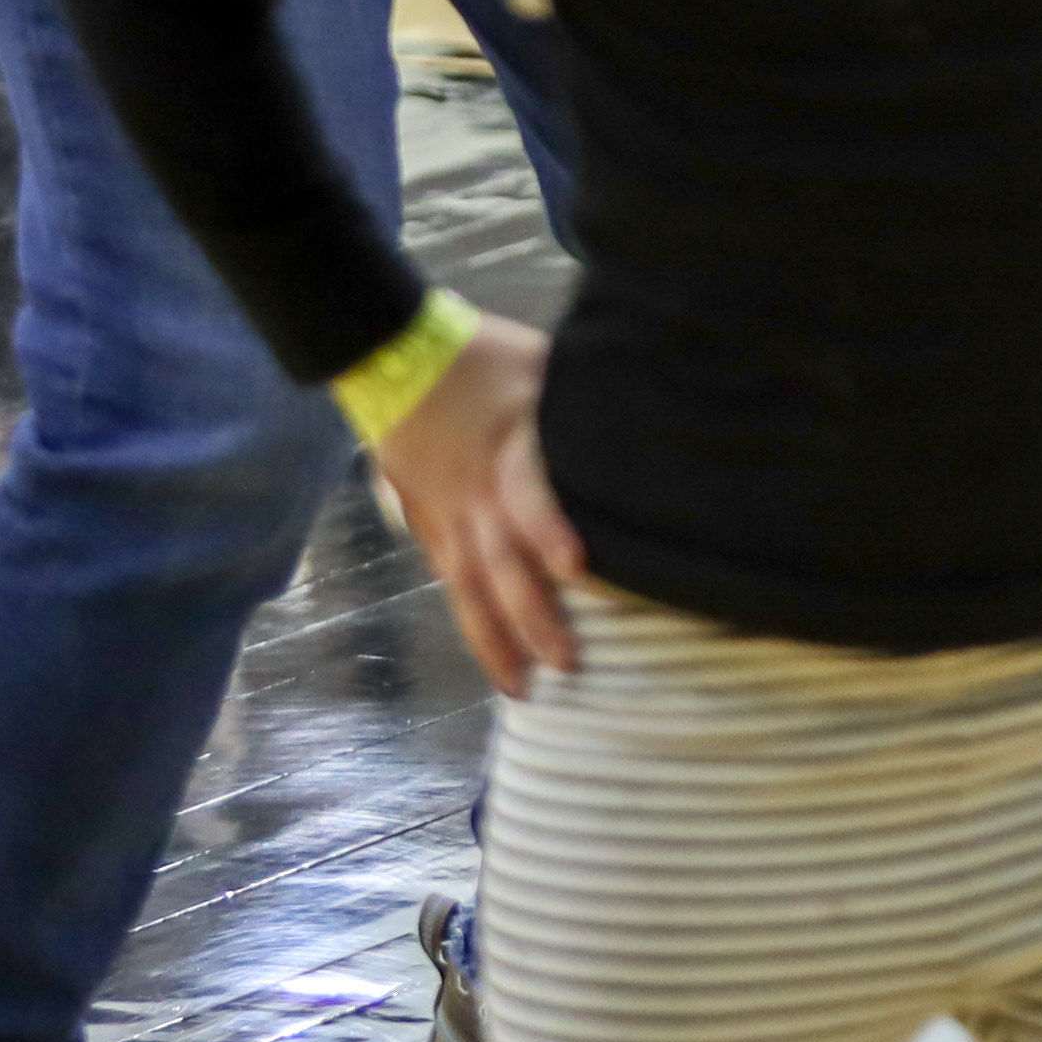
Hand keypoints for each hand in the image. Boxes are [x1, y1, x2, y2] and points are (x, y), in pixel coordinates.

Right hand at [370, 318, 581, 695]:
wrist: (387, 354)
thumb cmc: (480, 355)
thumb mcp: (544, 364)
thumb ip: (584, 403)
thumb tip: (653, 419)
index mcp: (503, 451)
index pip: (527, 495)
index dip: (549, 530)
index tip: (578, 567)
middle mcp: (471, 493)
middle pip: (500, 564)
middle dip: (533, 617)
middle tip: (568, 664)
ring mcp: (443, 511)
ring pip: (468, 586)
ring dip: (494, 639)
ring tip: (520, 688)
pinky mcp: (424, 517)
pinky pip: (448, 576)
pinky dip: (468, 614)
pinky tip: (489, 649)